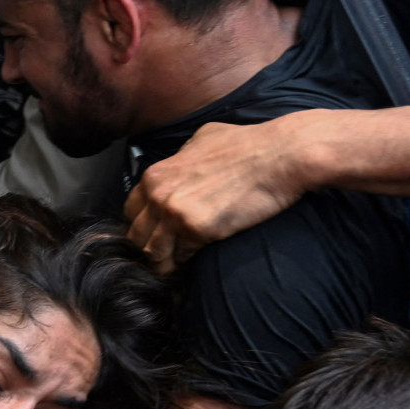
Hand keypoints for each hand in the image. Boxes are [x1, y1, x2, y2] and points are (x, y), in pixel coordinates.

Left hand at [124, 117, 317, 271]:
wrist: (279, 154)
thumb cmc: (247, 144)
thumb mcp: (201, 141)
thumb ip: (180, 160)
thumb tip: (177, 167)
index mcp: (155, 175)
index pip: (130, 212)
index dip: (144, 226)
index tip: (156, 236)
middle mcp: (158, 194)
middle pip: (136, 237)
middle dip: (149, 248)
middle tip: (165, 258)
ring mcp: (174, 212)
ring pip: (153, 253)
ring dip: (165, 262)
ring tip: (176, 267)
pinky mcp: (197, 229)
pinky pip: (180, 257)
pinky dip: (186, 262)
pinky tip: (193, 263)